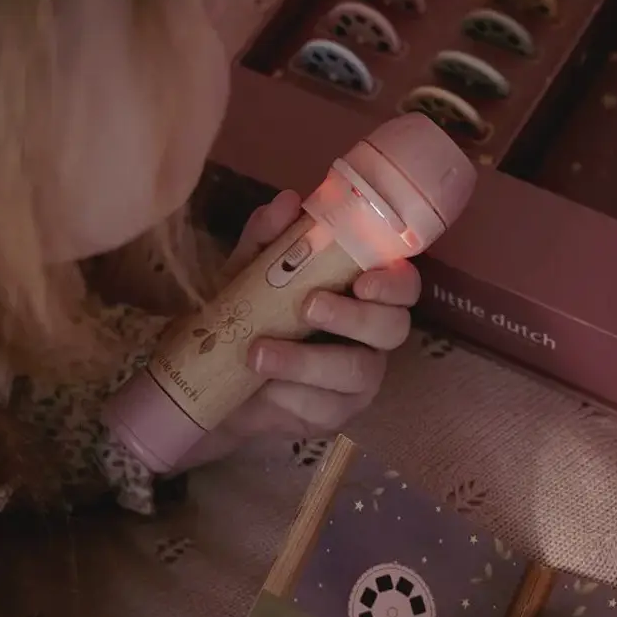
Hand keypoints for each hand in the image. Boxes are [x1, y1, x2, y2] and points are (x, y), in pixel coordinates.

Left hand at [223, 189, 419, 438]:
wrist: (213, 379)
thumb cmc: (248, 314)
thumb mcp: (247, 272)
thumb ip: (266, 239)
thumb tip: (287, 202)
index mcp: (362, 293)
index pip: (402, 283)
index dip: (395, 281)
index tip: (365, 279)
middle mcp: (373, 334)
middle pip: (394, 327)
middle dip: (354, 317)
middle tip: (308, 306)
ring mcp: (359, 379)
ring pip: (357, 370)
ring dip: (308, 361)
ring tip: (259, 354)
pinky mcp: (336, 414)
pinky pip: (326, 407)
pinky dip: (292, 393)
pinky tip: (264, 387)